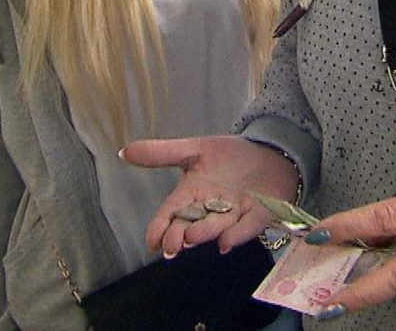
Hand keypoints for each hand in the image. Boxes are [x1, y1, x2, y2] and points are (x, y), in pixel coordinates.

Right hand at [120, 135, 299, 257]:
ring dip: (205, 232)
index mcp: (193, 193)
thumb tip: (125, 151)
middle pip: (192, 224)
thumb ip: (162, 153)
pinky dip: (237, 235)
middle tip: (171, 246)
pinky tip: (225, 242)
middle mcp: (211, 208)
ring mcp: (235, 213)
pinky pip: (247, 227)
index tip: (151, 241)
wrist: (270, 151)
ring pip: (217, 226)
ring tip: (191, 236)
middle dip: (180, 235)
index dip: (160, 227)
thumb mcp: (195, 149)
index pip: (172, 212)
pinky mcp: (259, 215)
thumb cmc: (230, 155)